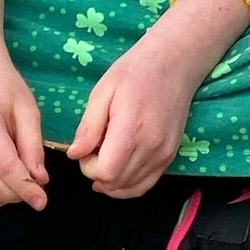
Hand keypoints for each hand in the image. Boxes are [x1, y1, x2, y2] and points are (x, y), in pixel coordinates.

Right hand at [0, 65, 48, 213]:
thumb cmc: (4, 91)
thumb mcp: (28, 109)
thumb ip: (33, 145)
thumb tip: (40, 180)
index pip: (4, 166)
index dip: (25, 187)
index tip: (42, 200)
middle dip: (15, 196)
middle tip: (35, 191)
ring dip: (2, 200)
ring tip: (20, 185)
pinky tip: (4, 185)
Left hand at [68, 41, 198, 198]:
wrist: (175, 61)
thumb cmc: (136, 71)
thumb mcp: (103, 91)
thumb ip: (88, 127)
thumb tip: (74, 154)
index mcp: (132, 129)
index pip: (105, 172)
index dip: (88, 166)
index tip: (87, 147)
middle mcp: (152, 146)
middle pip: (116, 183)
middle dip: (97, 173)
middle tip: (95, 148)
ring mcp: (164, 152)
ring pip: (131, 188)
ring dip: (112, 180)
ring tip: (108, 155)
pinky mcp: (171, 153)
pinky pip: (147, 183)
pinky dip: (129, 183)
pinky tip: (120, 168)